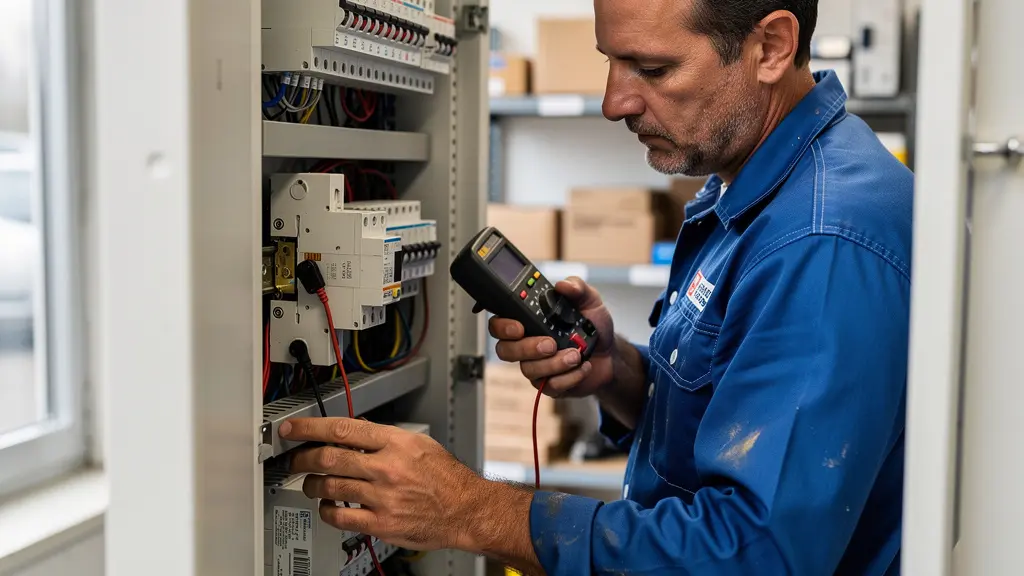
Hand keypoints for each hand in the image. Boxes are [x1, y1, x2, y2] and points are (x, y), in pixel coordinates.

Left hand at [281, 418, 481, 550]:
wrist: (466, 510)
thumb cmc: (446, 478)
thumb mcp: (420, 443)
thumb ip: (385, 437)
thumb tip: (356, 429)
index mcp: (396, 443)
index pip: (342, 430)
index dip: (310, 428)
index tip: (292, 429)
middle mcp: (387, 468)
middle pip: (329, 458)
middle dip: (302, 458)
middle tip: (294, 459)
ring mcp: (383, 497)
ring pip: (330, 487)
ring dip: (311, 485)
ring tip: (310, 484)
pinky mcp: (381, 523)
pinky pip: (340, 517)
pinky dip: (326, 510)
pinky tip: (327, 506)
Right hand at [490, 276, 615, 397]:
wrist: (610, 354)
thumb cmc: (593, 327)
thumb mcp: (589, 300)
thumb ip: (577, 288)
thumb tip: (563, 285)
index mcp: (529, 321)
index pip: (499, 324)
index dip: (502, 326)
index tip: (519, 327)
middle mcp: (526, 344)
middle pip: (505, 350)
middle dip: (527, 348)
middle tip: (550, 344)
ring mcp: (536, 366)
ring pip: (528, 369)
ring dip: (554, 363)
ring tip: (575, 355)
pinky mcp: (550, 384)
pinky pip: (549, 386)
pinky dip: (569, 377)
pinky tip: (583, 367)